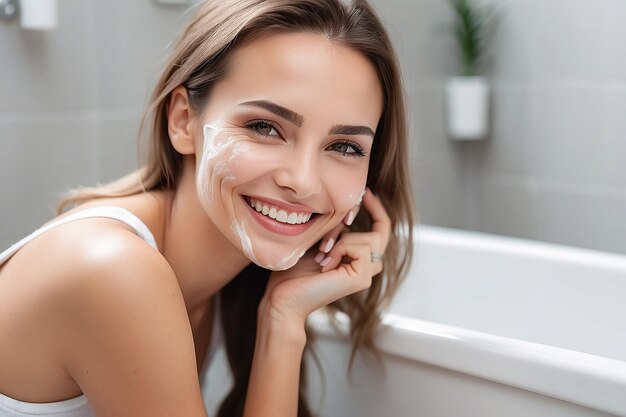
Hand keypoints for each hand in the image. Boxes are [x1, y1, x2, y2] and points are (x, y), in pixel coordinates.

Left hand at [259, 188, 390, 325]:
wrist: (282, 298)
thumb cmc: (292, 272)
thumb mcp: (317, 241)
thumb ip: (335, 228)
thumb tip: (349, 207)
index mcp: (357, 259)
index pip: (380, 231)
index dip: (377, 210)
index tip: (367, 192)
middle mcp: (366, 268)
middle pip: (384, 231)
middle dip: (372, 211)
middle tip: (363, 194)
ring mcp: (366, 274)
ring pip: (370, 238)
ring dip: (342, 236)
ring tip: (322, 251)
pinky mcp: (361, 278)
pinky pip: (360, 246)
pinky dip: (340, 248)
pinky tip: (325, 262)